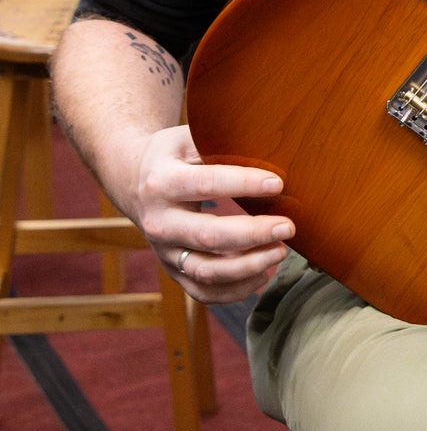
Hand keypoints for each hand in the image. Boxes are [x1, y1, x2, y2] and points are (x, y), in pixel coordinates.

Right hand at [132, 124, 295, 303]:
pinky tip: (262, 276)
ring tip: (280, 251)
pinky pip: (203, 292)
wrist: (134, 183)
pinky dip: (235, 291)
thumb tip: (269, 142)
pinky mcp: (172, 270)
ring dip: (248, 267)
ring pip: (206, 271)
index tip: (277, 184)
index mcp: (163, 182)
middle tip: (288, 227)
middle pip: (208, 236)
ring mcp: (164, 250)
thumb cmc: (173, 157)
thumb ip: (219, 142)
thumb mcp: (187, 139)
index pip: (206, 184)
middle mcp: (160, 221)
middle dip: (252, 234)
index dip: (243, 184)